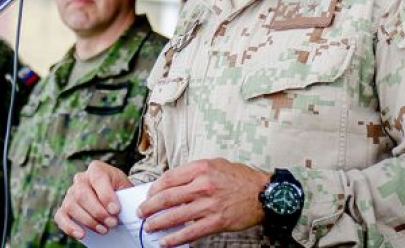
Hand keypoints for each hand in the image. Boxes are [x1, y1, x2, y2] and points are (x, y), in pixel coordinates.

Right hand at [54, 160, 132, 240]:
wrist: (112, 194)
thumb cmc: (118, 190)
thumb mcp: (124, 187)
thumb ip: (124, 195)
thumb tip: (120, 210)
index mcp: (96, 169)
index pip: (98, 179)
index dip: (106, 195)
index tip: (115, 210)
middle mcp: (80, 179)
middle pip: (82, 194)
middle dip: (98, 211)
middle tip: (112, 223)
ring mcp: (70, 193)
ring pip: (72, 206)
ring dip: (88, 221)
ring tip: (104, 229)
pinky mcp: (64, 208)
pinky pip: (60, 217)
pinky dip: (70, 227)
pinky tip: (81, 234)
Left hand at [137, 158, 270, 246]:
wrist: (264, 194)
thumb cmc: (240, 178)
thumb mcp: (216, 164)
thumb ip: (195, 171)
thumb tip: (174, 181)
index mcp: (201, 168)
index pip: (169, 178)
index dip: (154, 188)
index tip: (148, 195)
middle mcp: (202, 185)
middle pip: (167, 197)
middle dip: (149, 206)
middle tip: (141, 212)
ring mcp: (209, 205)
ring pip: (175, 215)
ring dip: (157, 222)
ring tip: (148, 226)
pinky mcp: (216, 221)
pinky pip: (190, 232)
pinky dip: (175, 238)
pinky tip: (165, 241)